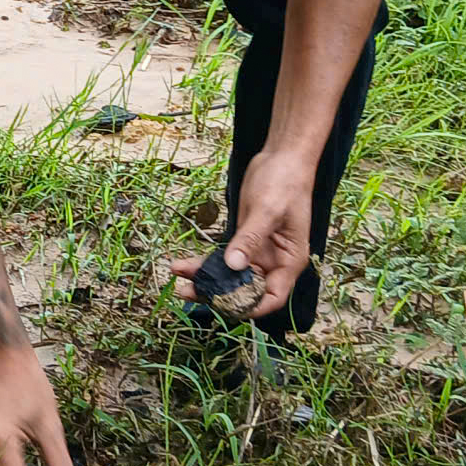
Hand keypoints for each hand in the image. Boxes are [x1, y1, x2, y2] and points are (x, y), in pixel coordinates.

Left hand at [170, 148, 315, 319]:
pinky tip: (182, 264)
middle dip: (217, 294)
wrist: (281, 157)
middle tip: (187, 292)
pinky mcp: (242, 240)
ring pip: (229, 276)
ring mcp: (257, 253)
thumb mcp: (267, 211)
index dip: (249, 307)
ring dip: (205, 279)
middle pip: (245, 290)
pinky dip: (203, 262)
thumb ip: (250, 239)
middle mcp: (273, 263)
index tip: (221, 305)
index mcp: (289, 261)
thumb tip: (233, 265)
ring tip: (177, 280)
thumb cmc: (284, 183)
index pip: (271, 297)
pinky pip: (221, 258)